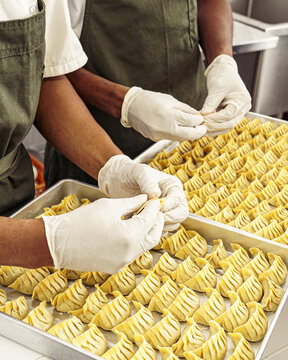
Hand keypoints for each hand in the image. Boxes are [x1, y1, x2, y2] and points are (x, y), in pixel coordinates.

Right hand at [43, 195, 163, 272]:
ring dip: (146, 232)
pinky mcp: (115, 267)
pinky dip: (135, 241)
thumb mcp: (109, 206)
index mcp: (129, 237)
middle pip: (153, 237)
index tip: (155, 201)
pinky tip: (131, 230)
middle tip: (155, 211)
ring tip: (143, 218)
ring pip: (143, 246)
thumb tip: (144, 200)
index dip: (154, 208)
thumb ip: (131, 203)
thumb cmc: (81, 221)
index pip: (149, 220)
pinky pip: (132, 253)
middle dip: (156, 223)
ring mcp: (122, 263)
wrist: (57, 243)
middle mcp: (129, 254)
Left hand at [98, 155, 187, 231]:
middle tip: (151, 219)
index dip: (168, 207)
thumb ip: (148, 181)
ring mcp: (164, 211)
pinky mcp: (155, 220)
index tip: (155, 209)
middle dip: (168, 219)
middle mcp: (172, 199)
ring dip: (159, 225)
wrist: (115, 181)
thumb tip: (156, 195)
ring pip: (172, 225)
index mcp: (172, 186)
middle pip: (180, 214)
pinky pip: (160, 230)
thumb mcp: (139, 172)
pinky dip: (152, 230)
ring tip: (142, 220)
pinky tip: (139, 225)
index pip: (178, 200)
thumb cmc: (129, 173)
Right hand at [121, 87, 206, 141]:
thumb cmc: (150, 100)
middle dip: (198, 132)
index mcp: (169, 114)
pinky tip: (181, 130)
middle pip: (189, 134)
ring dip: (189, 134)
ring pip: (180, 138)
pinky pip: (171, 138)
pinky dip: (178, 134)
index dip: (199, 120)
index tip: (201, 119)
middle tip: (203, 128)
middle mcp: (165, 127)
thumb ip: (185, 109)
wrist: (131, 107)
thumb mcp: (170, 100)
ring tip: (194, 129)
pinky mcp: (156, 139)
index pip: (191, 121)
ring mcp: (160, 135)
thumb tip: (197, 115)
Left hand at [201, 55, 250, 136]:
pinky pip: (223, 124)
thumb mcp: (216, 87)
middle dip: (214, 127)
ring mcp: (237, 112)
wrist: (224, 69)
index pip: (228, 115)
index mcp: (242, 101)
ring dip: (214, 130)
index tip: (202, 119)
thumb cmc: (223, 75)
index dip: (214, 119)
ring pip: (226, 127)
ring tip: (201, 130)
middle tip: (201, 127)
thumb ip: (211, 102)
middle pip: (229, 124)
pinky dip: (214, 127)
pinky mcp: (230, 114)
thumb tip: (204, 115)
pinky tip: (204, 127)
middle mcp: (242, 109)